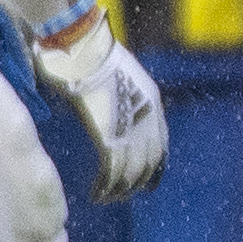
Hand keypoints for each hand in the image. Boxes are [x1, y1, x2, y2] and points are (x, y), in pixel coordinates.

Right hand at [36, 10, 168, 198]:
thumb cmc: (87, 50)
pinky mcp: (109, 135)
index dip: (154, 165)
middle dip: (136, 182)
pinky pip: (112, 172)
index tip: (148, 180)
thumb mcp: (115, 70)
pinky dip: (105, 187)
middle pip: (149, 162)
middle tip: (122, 195)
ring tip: (105, 198)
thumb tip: (98, 97)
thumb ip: (115, 90)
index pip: (161, 143)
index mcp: (151, 100)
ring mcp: (130, 127)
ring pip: (132, 172)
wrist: (81, 43)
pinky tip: (96, 194)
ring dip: (119, 190)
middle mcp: (147, 117)